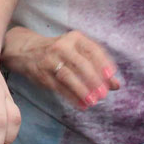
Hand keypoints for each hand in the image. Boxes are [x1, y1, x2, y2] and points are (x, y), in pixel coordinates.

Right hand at [2, 25, 119, 108]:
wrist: (27, 51)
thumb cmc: (60, 52)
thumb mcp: (78, 51)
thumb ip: (97, 66)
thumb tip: (116, 85)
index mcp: (74, 38)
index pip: (92, 50)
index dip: (103, 63)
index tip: (111, 76)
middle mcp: (62, 47)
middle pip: (80, 64)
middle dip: (93, 80)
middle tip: (103, 94)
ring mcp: (50, 60)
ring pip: (68, 76)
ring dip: (82, 91)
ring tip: (93, 101)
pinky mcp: (42, 74)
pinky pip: (58, 87)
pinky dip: (71, 97)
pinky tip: (81, 105)